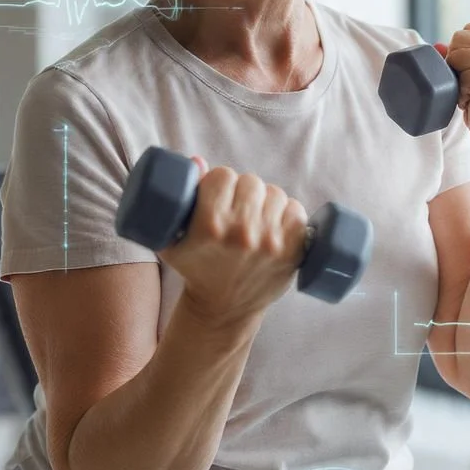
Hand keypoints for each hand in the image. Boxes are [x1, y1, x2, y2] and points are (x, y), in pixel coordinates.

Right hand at [158, 155, 309, 331]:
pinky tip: (276, 223)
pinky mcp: (292, 251)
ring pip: (274, 193)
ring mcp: (270, 242)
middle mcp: (242, 233)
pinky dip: (287, 213)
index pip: (223, 176)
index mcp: (210, 226)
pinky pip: (296, 210)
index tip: (216, 194)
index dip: (219, 181)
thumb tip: (197, 161)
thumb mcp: (173, 240)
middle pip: (250, 182)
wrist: (224, 308)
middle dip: (242, 190)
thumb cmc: (195, 269)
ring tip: (255, 216)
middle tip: (235, 206)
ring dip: (265, 200)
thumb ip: (178, 199)